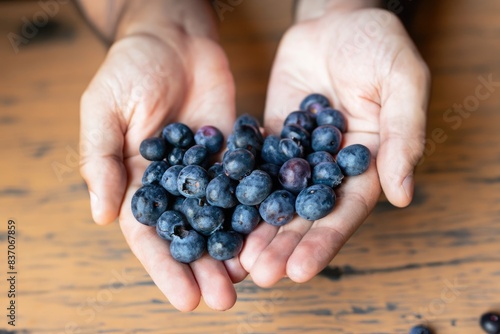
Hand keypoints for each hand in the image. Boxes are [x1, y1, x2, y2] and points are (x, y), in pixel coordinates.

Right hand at [79, 21, 246, 309]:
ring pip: (221, 218)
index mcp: (136, 182)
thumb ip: (100, 160)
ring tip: (252, 280)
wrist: (174, 35)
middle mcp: (174, 184)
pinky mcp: (234, 154)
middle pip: (190, 235)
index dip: (166, 269)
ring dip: (234, 250)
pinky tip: (269, 235)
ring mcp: (207, 171)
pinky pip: (246, 186)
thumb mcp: (103, 110)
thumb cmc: (130, 68)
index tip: (186, 299)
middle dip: (206, 269)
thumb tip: (99, 215)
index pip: (150, 236)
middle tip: (226, 300)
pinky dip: (255, 212)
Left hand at [240, 7, 429, 285]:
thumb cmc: (378, 46)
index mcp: (365, 166)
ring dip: (256, 229)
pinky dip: (236, 192)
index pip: (344, 212)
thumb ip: (403, 136)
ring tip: (236, 259)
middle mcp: (328, 169)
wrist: (335, 20)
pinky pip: (251, 168)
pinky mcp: (269, 139)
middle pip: (304, 215)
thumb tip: (403, 194)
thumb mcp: (402, 83)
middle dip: (283, 245)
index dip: (323, 241)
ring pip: (274, 199)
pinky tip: (217, 213)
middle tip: (261, 274)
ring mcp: (296, 157)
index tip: (300, 270)